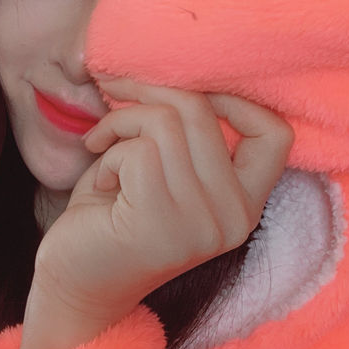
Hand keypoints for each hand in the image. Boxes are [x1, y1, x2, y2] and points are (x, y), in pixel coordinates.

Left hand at [15, 78, 292, 348]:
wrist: (73, 283)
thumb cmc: (113, 214)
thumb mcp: (163, 165)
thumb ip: (180, 127)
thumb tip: (170, 64)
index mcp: (243, 203)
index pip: (275, 133)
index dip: (234, 98)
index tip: (185, 89)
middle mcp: (234, 216)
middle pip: (201, 110)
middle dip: (146, 92)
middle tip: (112, 93)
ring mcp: (202, 223)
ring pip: (164, 122)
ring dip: (121, 123)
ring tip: (103, 148)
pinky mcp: (161, 222)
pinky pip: (136, 149)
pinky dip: (108, 152)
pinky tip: (101, 183)